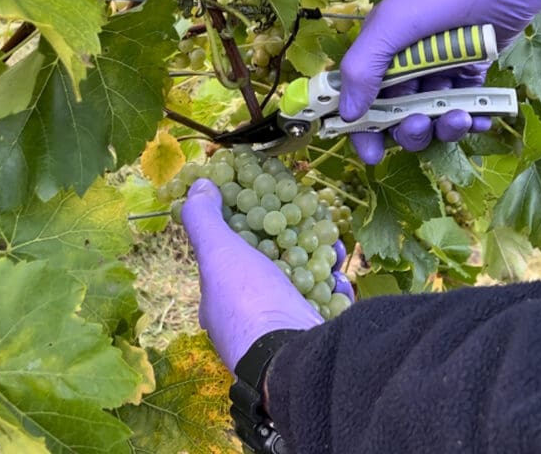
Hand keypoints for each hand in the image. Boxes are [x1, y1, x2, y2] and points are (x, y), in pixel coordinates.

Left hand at [182, 179, 352, 372]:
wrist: (293, 354)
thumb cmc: (249, 302)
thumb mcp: (218, 253)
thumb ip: (204, 219)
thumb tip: (198, 186)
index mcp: (219, 302)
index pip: (229, 258)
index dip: (244, 230)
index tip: (263, 207)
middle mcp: (248, 318)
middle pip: (269, 269)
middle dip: (286, 242)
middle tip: (303, 217)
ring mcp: (282, 329)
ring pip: (300, 285)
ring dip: (315, 259)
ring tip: (330, 238)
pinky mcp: (313, 334)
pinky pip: (326, 304)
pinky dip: (335, 287)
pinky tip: (341, 274)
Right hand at [339, 0, 540, 163]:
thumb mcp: (394, 24)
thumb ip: (365, 68)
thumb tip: (346, 115)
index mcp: (379, 51)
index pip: (359, 99)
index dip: (361, 129)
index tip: (371, 154)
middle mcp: (405, 64)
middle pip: (397, 115)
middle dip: (407, 128)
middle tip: (421, 124)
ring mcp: (440, 70)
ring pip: (432, 115)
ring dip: (442, 125)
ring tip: (459, 117)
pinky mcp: (471, 72)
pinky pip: (465, 106)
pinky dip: (472, 119)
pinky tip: (481, 120)